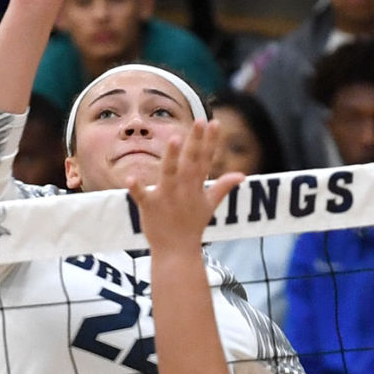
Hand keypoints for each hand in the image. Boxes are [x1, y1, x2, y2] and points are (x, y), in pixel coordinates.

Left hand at [127, 118, 241, 251]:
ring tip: (175, 139)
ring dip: (172, 157)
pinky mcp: (150, 207)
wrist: (177, 252)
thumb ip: (223, 187)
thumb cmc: (192, 226)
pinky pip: (141, 196)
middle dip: (196, 141)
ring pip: (169, 174)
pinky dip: (136, 189)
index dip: (210, 141)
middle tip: (200, 121)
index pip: (205, 159)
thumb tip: (242, 175)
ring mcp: (166, 197)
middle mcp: (183, 189)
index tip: (214, 122)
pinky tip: (131, 178)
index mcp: (196, 186)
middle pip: (191, 161)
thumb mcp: (209, 205)